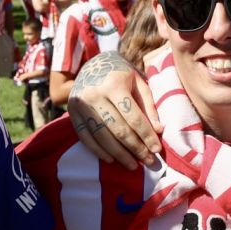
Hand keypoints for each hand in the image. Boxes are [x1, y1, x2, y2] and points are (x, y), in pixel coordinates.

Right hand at [69, 51, 160, 167]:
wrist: (93, 63)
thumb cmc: (121, 74)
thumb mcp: (138, 83)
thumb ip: (148, 105)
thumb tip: (158, 130)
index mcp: (114, 84)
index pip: (133, 117)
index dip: (146, 135)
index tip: (157, 150)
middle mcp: (95, 94)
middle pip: (118, 129)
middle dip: (136, 148)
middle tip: (149, 162)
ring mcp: (81, 104)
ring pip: (102, 136)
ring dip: (119, 154)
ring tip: (133, 166)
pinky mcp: (72, 112)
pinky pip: (85, 136)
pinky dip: (97, 150)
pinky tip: (111, 159)